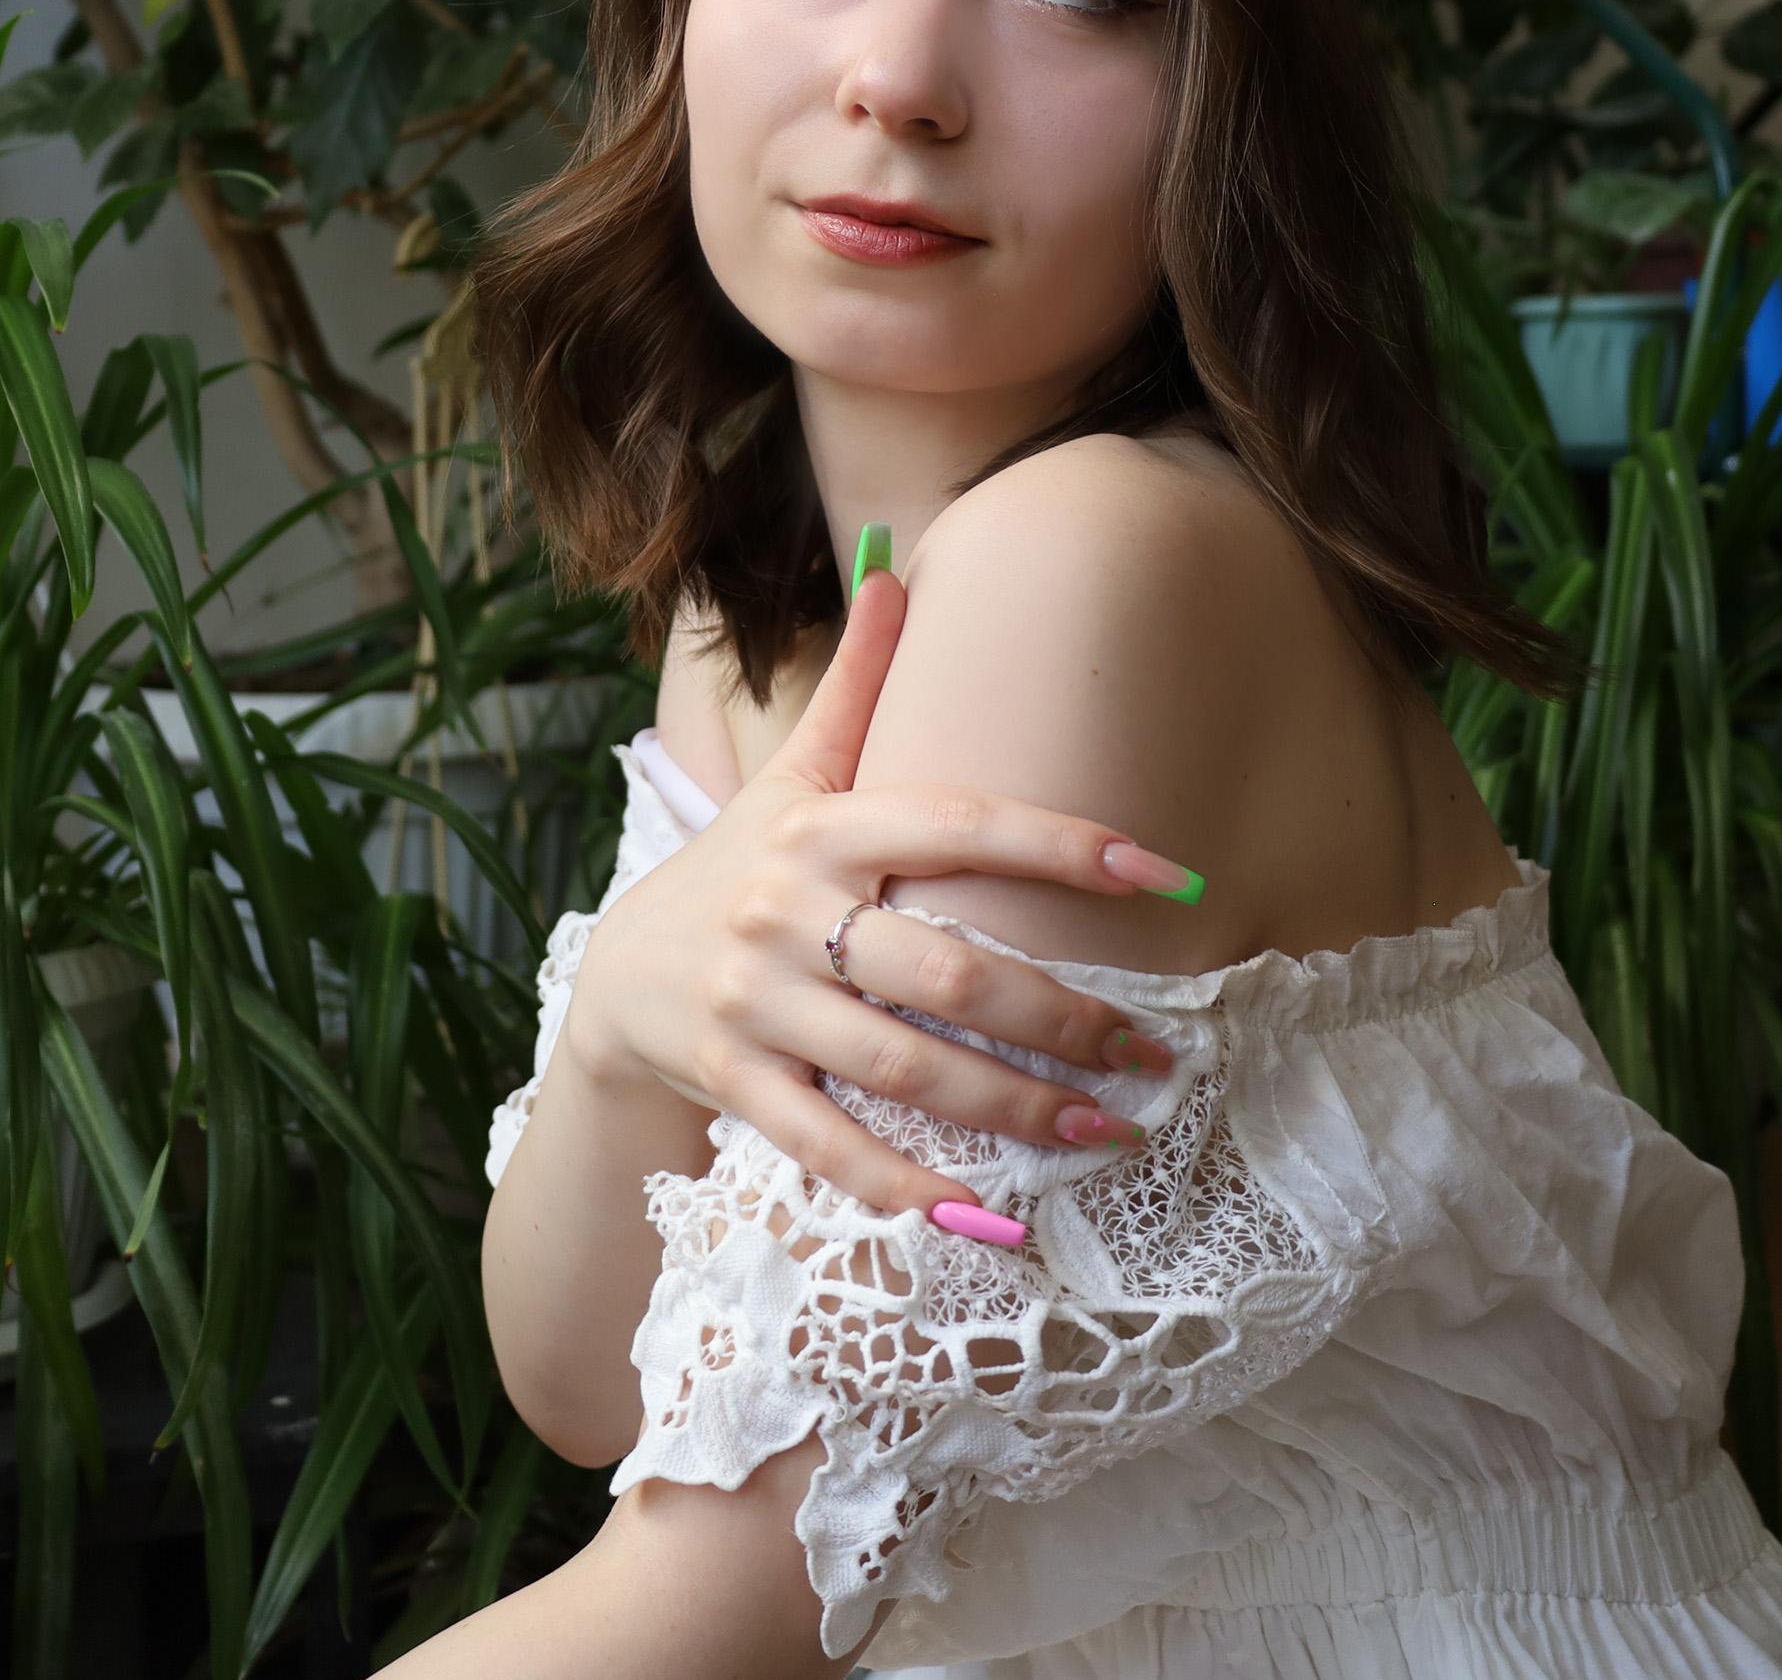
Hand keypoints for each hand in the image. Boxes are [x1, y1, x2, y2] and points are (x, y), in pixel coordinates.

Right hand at [561, 557, 1197, 1223]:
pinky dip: (903, 1188)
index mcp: (819, 828)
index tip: (1165, 875)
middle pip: (945, 968)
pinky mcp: (733, 1086)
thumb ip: (856, 682)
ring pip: (903, 1066)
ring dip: (1014, 1107)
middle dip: (1059, 1016)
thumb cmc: (742, 868)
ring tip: (1106, 1132)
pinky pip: (828, 1147)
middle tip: (1152, 1053)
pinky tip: (985, 1216)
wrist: (616, 983)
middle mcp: (787, 914)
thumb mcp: (791, 775)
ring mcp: (756, 1007)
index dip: (1062, 845)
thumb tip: (894, 565)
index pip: (957, 824)